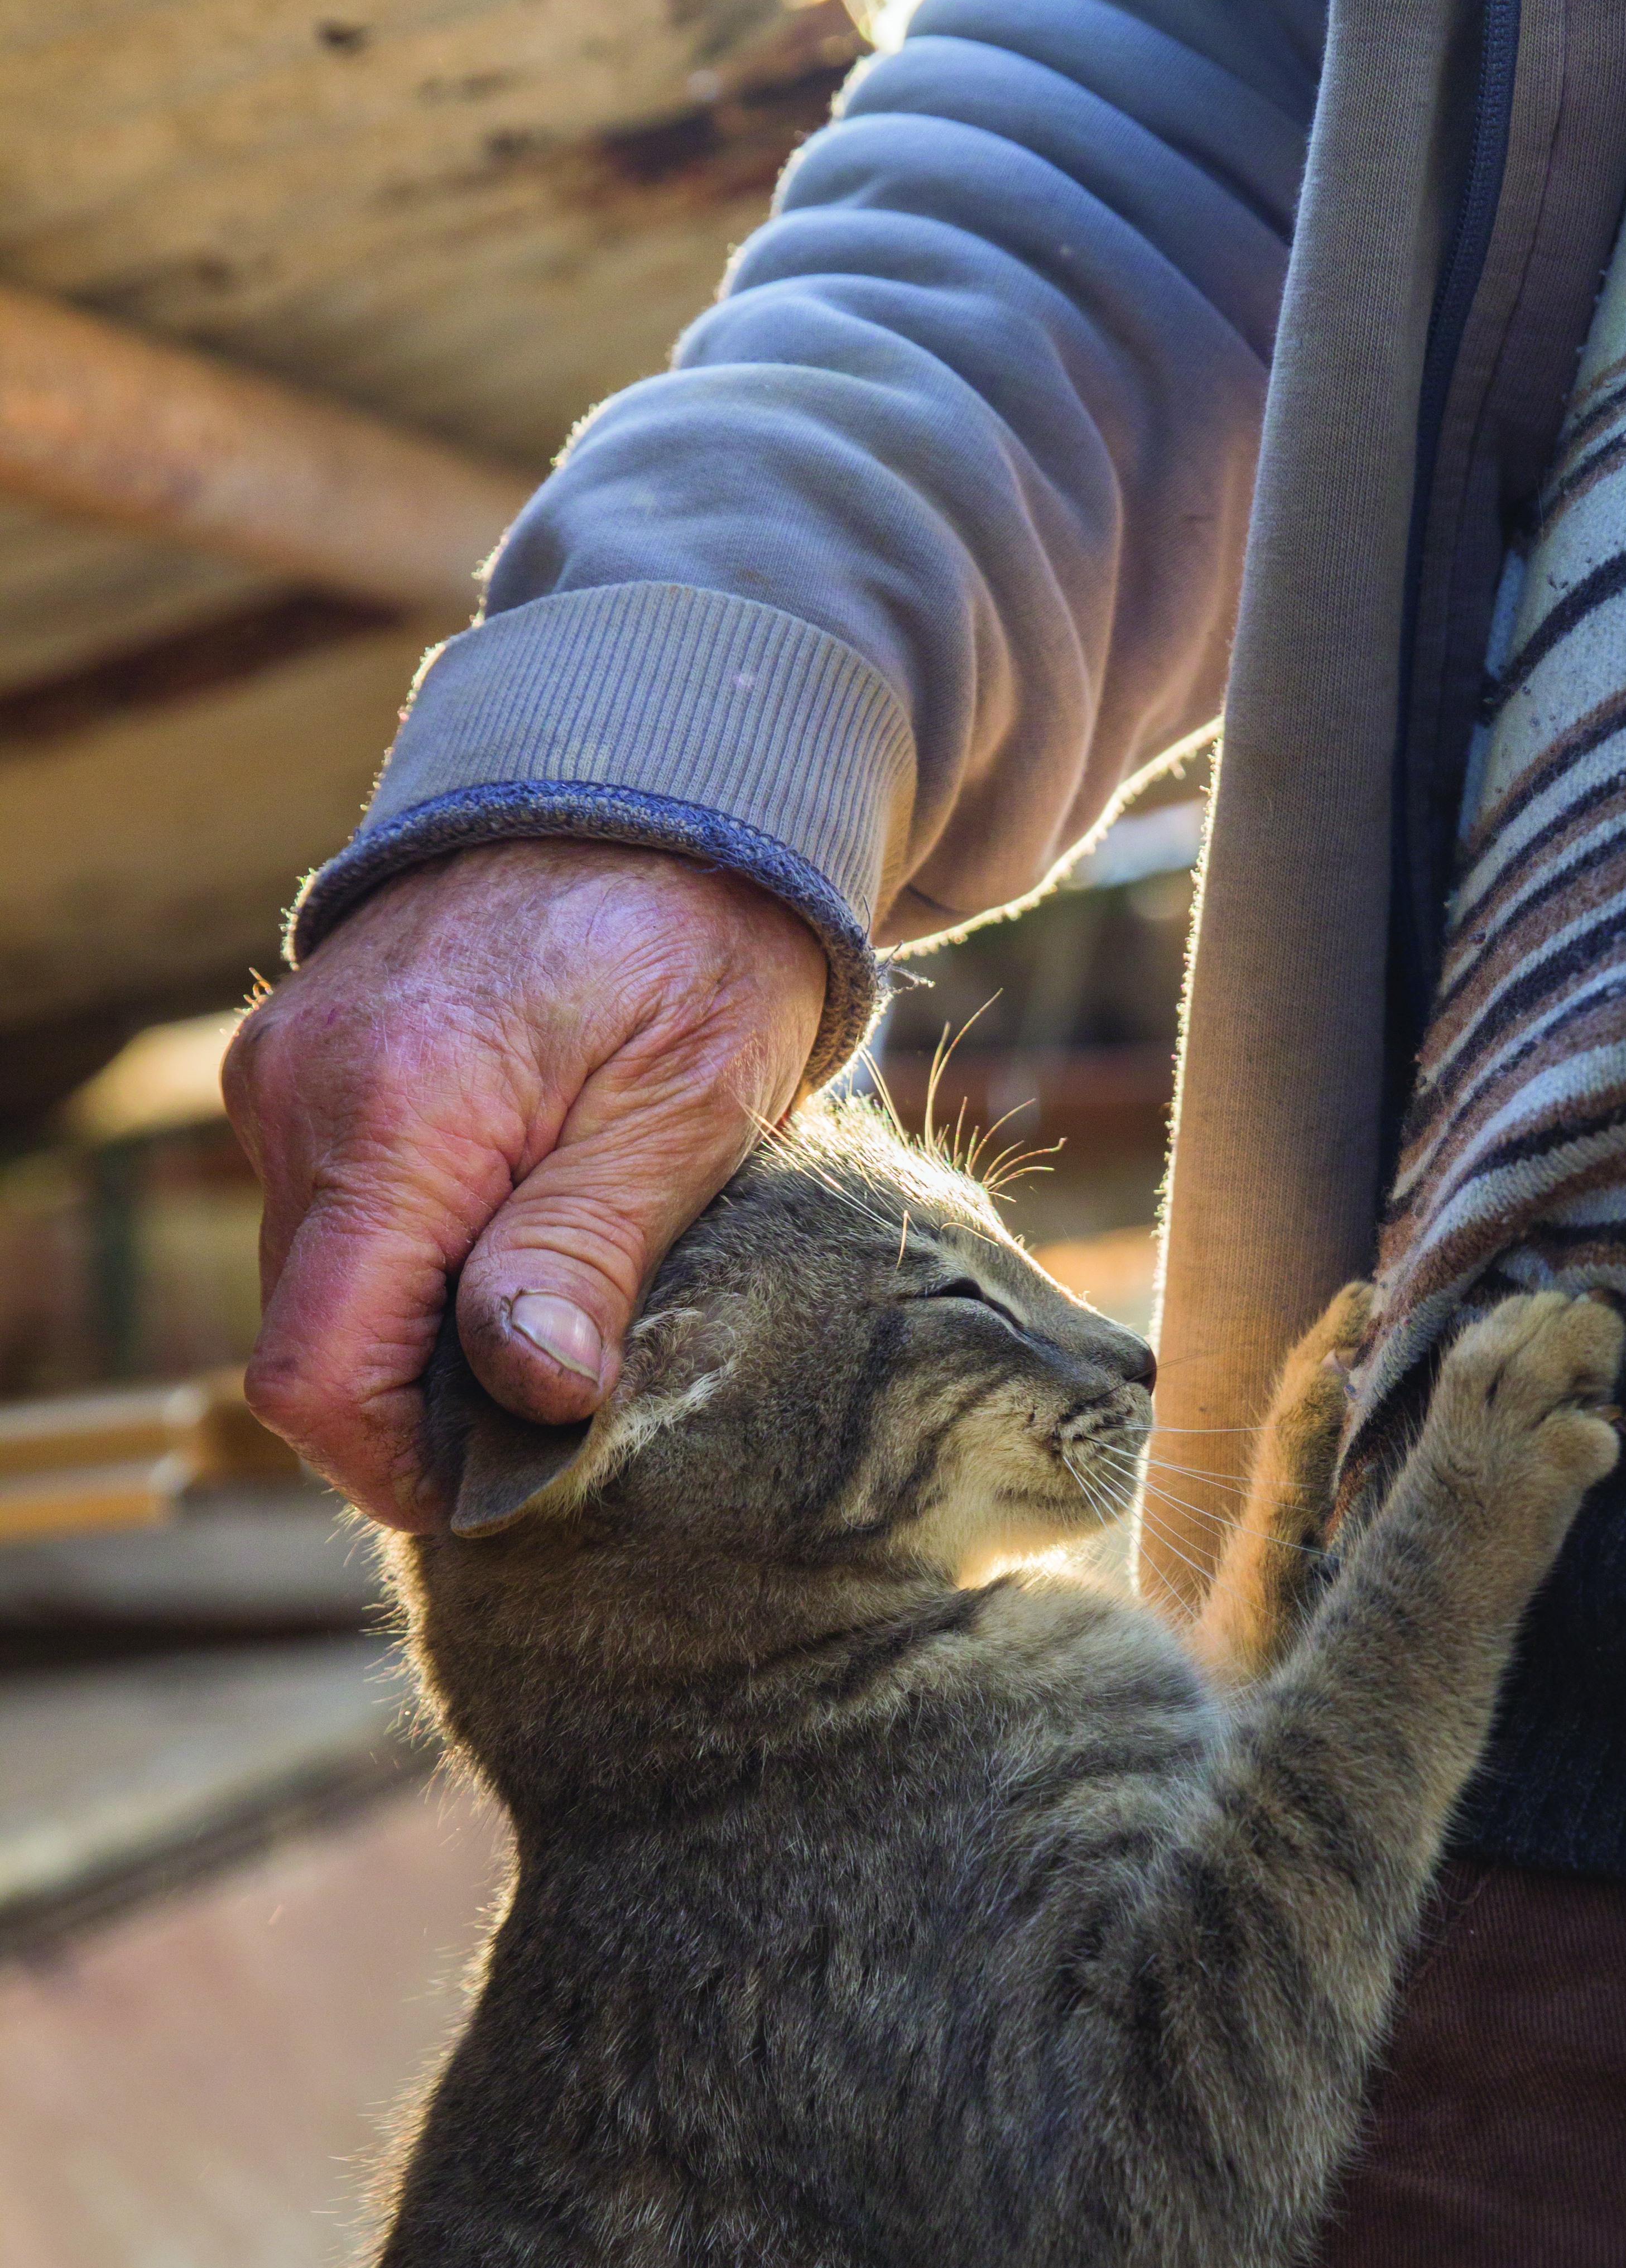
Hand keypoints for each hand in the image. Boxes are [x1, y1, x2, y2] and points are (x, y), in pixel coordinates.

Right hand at [223, 840, 826, 1528]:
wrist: (655, 782)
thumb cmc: (697, 939)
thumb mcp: (683, 1107)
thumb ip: (585, 1251)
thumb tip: (526, 1392)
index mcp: (394, 1114)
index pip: (318, 1374)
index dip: (402, 1467)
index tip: (511, 1485)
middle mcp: (300, 1095)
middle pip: (315, 1340)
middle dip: (430, 1402)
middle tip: (575, 1392)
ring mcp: (286, 1076)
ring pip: (322, 1283)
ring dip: (426, 1326)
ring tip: (563, 1293)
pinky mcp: (302, 1065)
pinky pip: (331, 1213)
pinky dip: (414, 1255)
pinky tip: (518, 1227)